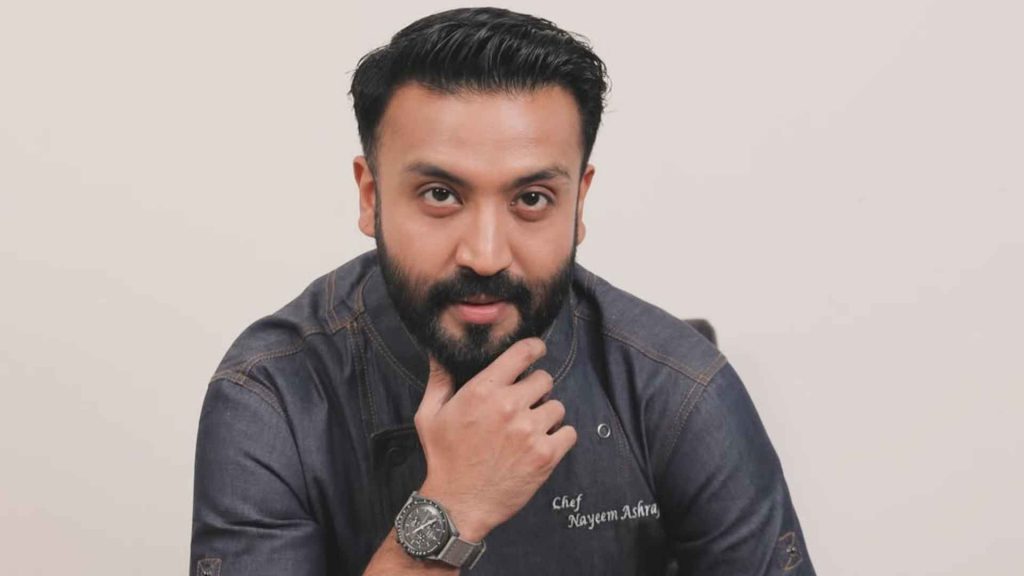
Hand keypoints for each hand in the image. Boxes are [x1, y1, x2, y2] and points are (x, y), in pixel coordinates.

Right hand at [414, 337, 577, 541]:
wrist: (458, 504)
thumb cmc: (443, 458)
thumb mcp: (429, 415)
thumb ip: (439, 380)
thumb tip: (439, 353)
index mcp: (483, 390)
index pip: (523, 353)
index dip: (535, 348)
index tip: (537, 352)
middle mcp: (509, 406)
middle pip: (544, 379)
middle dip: (536, 389)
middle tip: (525, 405)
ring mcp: (530, 431)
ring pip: (557, 406)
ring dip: (547, 415)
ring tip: (530, 430)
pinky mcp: (545, 455)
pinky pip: (569, 432)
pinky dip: (560, 438)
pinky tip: (543, 445)